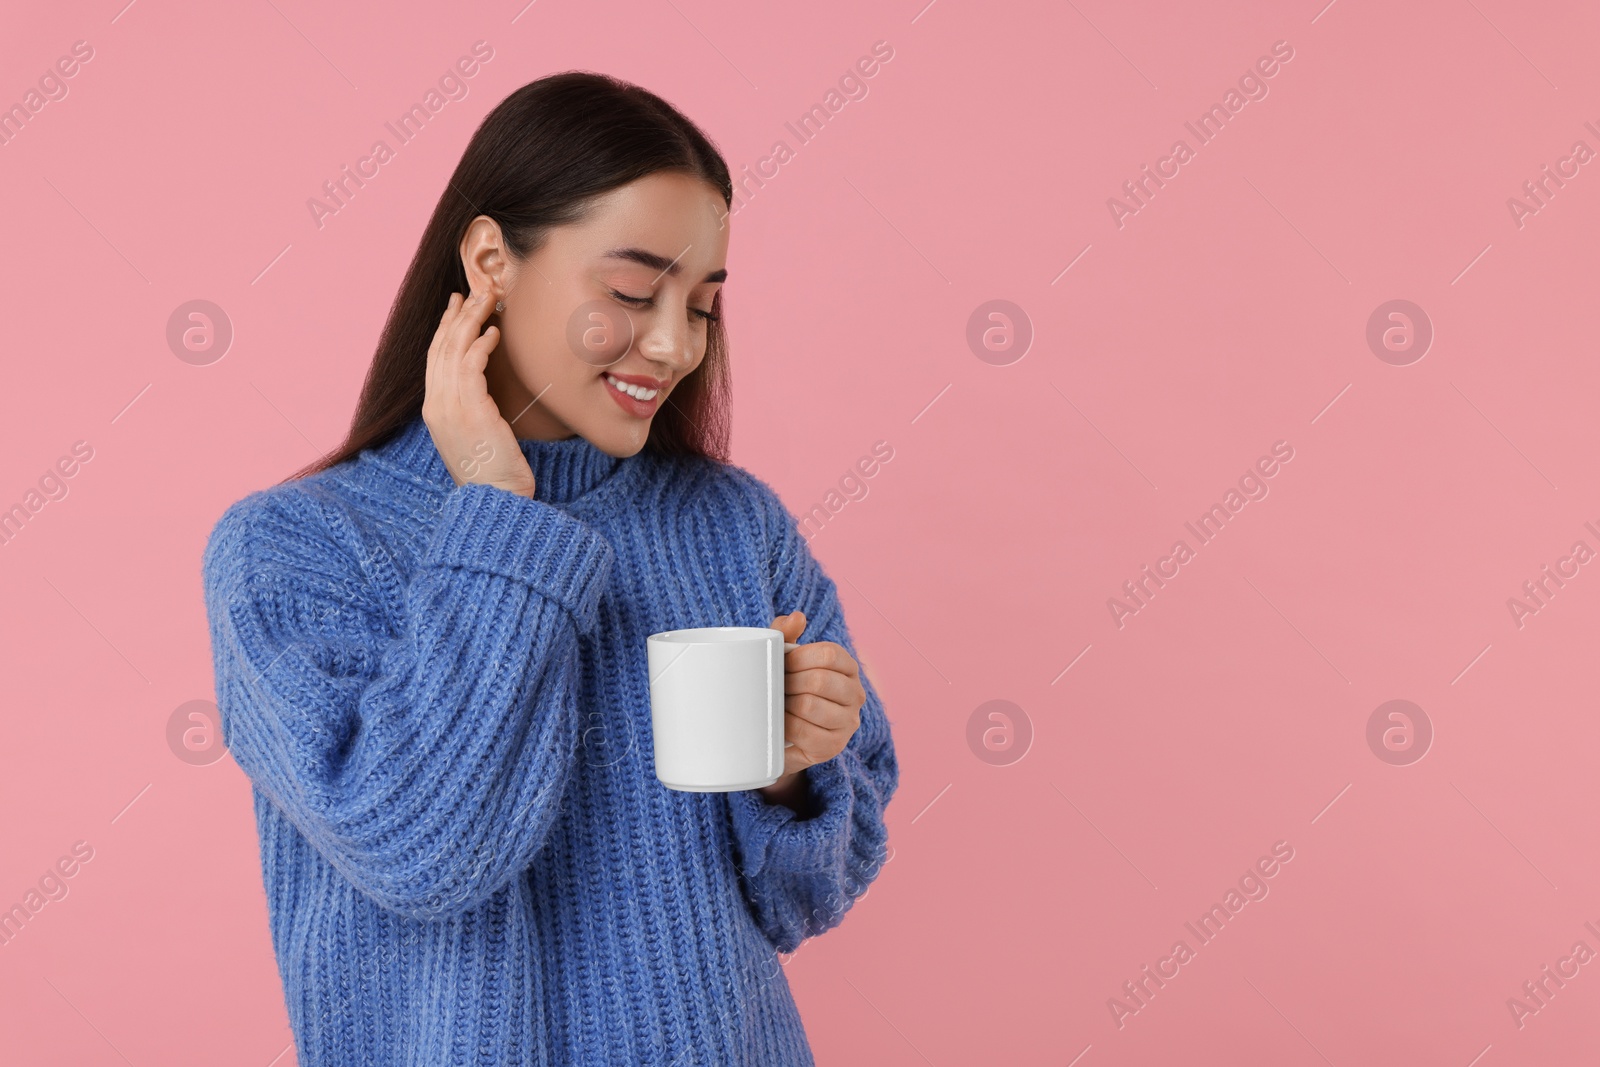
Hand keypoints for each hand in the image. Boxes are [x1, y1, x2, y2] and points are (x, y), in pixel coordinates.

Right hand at [422, 289, 537, 498]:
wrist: (496, 501)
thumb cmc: (494, 473)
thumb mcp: (476, 435)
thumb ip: (472, 408)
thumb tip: (483, 386)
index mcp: (434, 411)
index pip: (434, 359)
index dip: (444, 328)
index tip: (456, 306)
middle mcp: (436, 406)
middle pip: (441, 348)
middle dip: (456, 316)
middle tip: (473, 292)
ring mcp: (450, 409)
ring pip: (454, 352)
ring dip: (470, 321)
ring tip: (487, 301)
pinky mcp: (471, 412)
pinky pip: (471, 367)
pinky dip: (480, 345)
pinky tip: (493, 333)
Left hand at [760, 610, 865, 809]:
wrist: (781, 734)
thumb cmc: (785, 688)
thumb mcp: (783, 659)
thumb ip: (786, 634)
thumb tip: (797, 617)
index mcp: (847, 668)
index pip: (830, 654)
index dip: (799, 658)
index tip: (781, 663)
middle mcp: (855, 694)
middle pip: (819, 681)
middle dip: (788, 683)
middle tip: (775, 687)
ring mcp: (847, 723)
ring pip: (810, 706)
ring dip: (785, 705)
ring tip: (777, 705)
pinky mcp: (833, 747)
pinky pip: (804, 732)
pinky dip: (786, 726)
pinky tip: (780, 724)